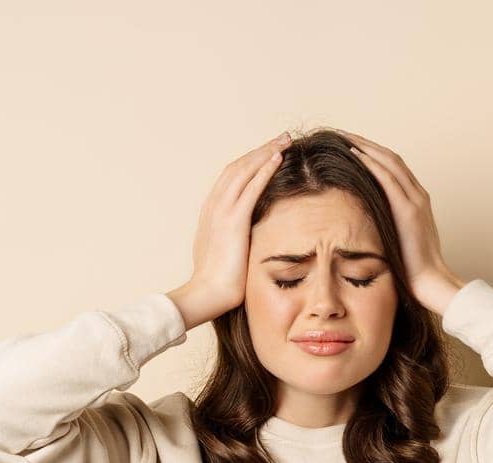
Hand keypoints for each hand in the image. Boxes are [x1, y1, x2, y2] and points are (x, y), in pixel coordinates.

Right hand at [168, 132, 291, 329]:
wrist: (207, 294)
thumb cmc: (219, 283)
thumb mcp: (227, 254)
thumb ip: (235, 240)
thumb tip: (248, 241)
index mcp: (211, 212)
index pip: (232, 177)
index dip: (252, 162)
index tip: (270, 153)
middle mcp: (214, 206)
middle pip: (238, 166)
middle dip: (261, 149)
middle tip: (282, 138)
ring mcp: (221, 211)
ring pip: (244, 170)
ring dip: (266, 152)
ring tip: (285, 141)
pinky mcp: (233, 221)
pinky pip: (250, 188)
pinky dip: (264, 170)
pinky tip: (279, 158)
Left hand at [340, 130, 464, 313]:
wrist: (429, 281)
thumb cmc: (410, 268)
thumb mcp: (395, 240)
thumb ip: (384, 225)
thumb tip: (361, 223)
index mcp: (415, 200)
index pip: (392, 167)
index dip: (371, 153)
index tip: (349, 146)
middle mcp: (417, 194)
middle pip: (389, 157)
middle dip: (365, 143)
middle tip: (341, 134)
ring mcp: (415, 199)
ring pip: (389, 161)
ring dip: (365, 146)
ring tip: (343, 137)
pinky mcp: (408, 209)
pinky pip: (388, 178)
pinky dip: (371, 162)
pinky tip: (354, 154)